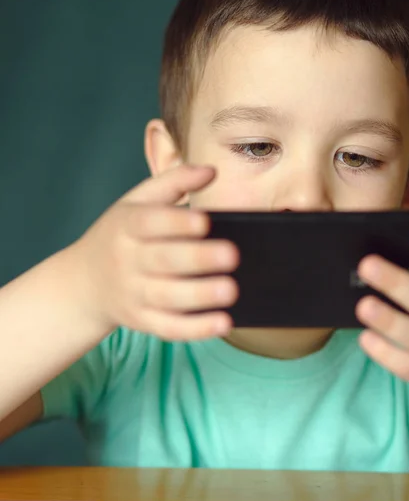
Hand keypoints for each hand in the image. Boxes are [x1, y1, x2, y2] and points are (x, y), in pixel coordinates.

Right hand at [69, 164, 238, 340]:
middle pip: (162, 260)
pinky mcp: (142, 321)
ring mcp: (133, 294)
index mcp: (127, 226)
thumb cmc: (123, 234)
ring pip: (166, 297)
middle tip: (233, 255)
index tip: (206, 221)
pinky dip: (196, 329)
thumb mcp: (138, 202)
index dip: (176, 222)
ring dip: (200, 296)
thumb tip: (211, 171)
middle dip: (197, 259)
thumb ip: (174, 182)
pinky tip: (224, 323)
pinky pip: (169, 328)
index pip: (149, 222)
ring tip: (232, 290)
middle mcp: (127, 260)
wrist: (84, 282)